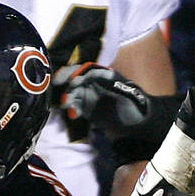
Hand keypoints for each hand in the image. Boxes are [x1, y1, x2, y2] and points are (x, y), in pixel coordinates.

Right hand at [55, 63, 178, 156]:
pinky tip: (74, 115)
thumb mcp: (125, 93)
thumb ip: (109, 84)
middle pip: (76, 76)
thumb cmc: (135, 106)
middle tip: (57, 83)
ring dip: (68, 97)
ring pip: (73, 92)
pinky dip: (72, 109)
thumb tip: (92, 76)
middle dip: (66, 79)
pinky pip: (75, 106)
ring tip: (67, 106)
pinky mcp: (86, 109)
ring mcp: (89, 96)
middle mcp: (94, 83)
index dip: (78, 74)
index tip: (73, 83)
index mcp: (105, 75)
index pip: (88, 70)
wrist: (137, 125)